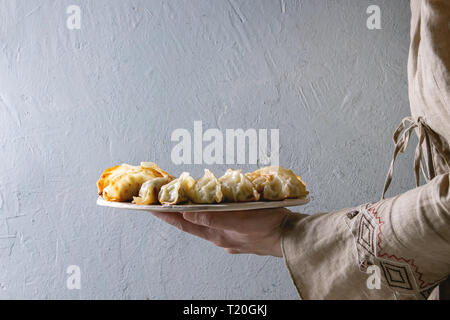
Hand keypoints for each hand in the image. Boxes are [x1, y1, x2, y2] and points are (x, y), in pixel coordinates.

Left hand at [150, 208, 291, 256]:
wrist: (292, 237)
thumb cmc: (269, 227)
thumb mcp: (239, 221)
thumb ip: (213, 219)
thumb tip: (187, 215)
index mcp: (217, 235)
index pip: (185, 225)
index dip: (167, 216)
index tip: (150, 208)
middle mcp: (221, 236)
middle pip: (192, 223)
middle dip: (177, 212)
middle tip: (163, 200)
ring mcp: (231, 235)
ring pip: (206, 221)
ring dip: (194, 211)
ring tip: (184, 199)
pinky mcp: (242, 230)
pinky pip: (221, 220)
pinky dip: (213, 212)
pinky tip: (216, 204)